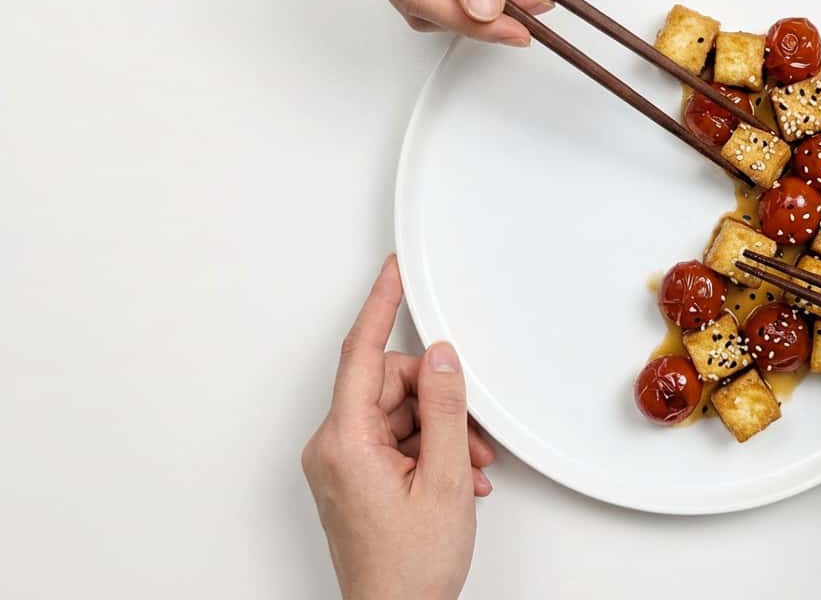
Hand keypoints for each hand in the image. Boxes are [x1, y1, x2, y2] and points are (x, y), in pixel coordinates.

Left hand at [302, 256, 496, 599]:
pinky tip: (454, 477)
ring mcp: (340, 465)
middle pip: (389, 385)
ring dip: (439, 432)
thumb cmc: (408, 568)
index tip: (393, 272)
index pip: (361, 353)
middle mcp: (332, 448)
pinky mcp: (352, 478)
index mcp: (344, 442)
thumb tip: (444, 359)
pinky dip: (428, 450)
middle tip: (470, 434)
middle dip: (437, 400)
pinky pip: (393, 439)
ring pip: (397, 413)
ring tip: (466, 469)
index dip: (381, 306)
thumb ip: (446, 411)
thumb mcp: (443, 480)